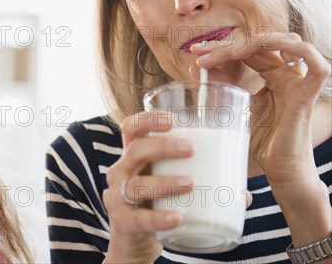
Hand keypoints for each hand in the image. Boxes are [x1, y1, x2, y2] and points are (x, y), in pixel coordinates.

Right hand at [102, 111, 194, 263]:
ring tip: (191, 184)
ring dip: (165, 182)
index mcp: (133, 156)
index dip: (148, 120)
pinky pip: (138, 219)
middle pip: (135, 150)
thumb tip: (245, 194)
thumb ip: (203, 183)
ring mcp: (117, 196)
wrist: (133, 241)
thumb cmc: (155, 204)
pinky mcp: (121, 222)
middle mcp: (121, 172)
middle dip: (162, 146)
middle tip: (191, 149)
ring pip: (137, 185)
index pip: (131, 128)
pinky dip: (158, 218)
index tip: (173, 120)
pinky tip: (178, 217)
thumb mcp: (169, 186)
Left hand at [190, 31, 329, 185]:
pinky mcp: (307, 96)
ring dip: (257, 42)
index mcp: (270, 76)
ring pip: (286, 43)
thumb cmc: (260, 144)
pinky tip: (272, 48)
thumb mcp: (233, 109)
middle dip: (228, 44)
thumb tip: (195, 67)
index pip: (246, 50)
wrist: (279, 172)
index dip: (221, 47)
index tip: (195, 52)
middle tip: (201, 52)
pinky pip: (317, 67)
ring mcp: (298, 83)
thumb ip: (220, 86)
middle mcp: (285, 75)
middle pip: (260, 44)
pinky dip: (299, 50)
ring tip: (231, 52)